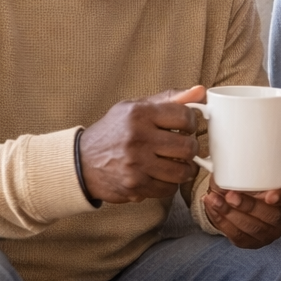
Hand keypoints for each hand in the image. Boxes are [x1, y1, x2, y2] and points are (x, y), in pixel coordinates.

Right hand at [79, 87, 203, 203]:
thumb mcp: (135, 108)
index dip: (191, 123)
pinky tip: (159, 176)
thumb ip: (169, 99)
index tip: (185, 128)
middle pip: (188, 147)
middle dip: (189, 149)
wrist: (80, 162)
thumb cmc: (113, 132)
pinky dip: (168, 184)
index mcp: (139, 113)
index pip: (185, 116)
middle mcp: (137, 138)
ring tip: (173, 163)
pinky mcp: (135, 185)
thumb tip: (200, 91)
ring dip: (182, 169)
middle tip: (181, 149)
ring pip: (182, 171)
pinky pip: (168, 189)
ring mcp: (136, 163)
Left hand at [204, 167, 280, 248]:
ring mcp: (271, 233)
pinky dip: (221, 221)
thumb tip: (264, 160)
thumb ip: (273, 166)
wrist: (258, 201)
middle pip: (272, 216)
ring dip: (230, 213)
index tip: (269, 195)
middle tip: (231, 195)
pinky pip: (237, 235)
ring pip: (252, 228)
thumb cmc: (267, 182)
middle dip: (249, 207)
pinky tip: (212, 207)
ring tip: (213, 199)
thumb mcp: (274, 171)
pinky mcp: (253, 242)